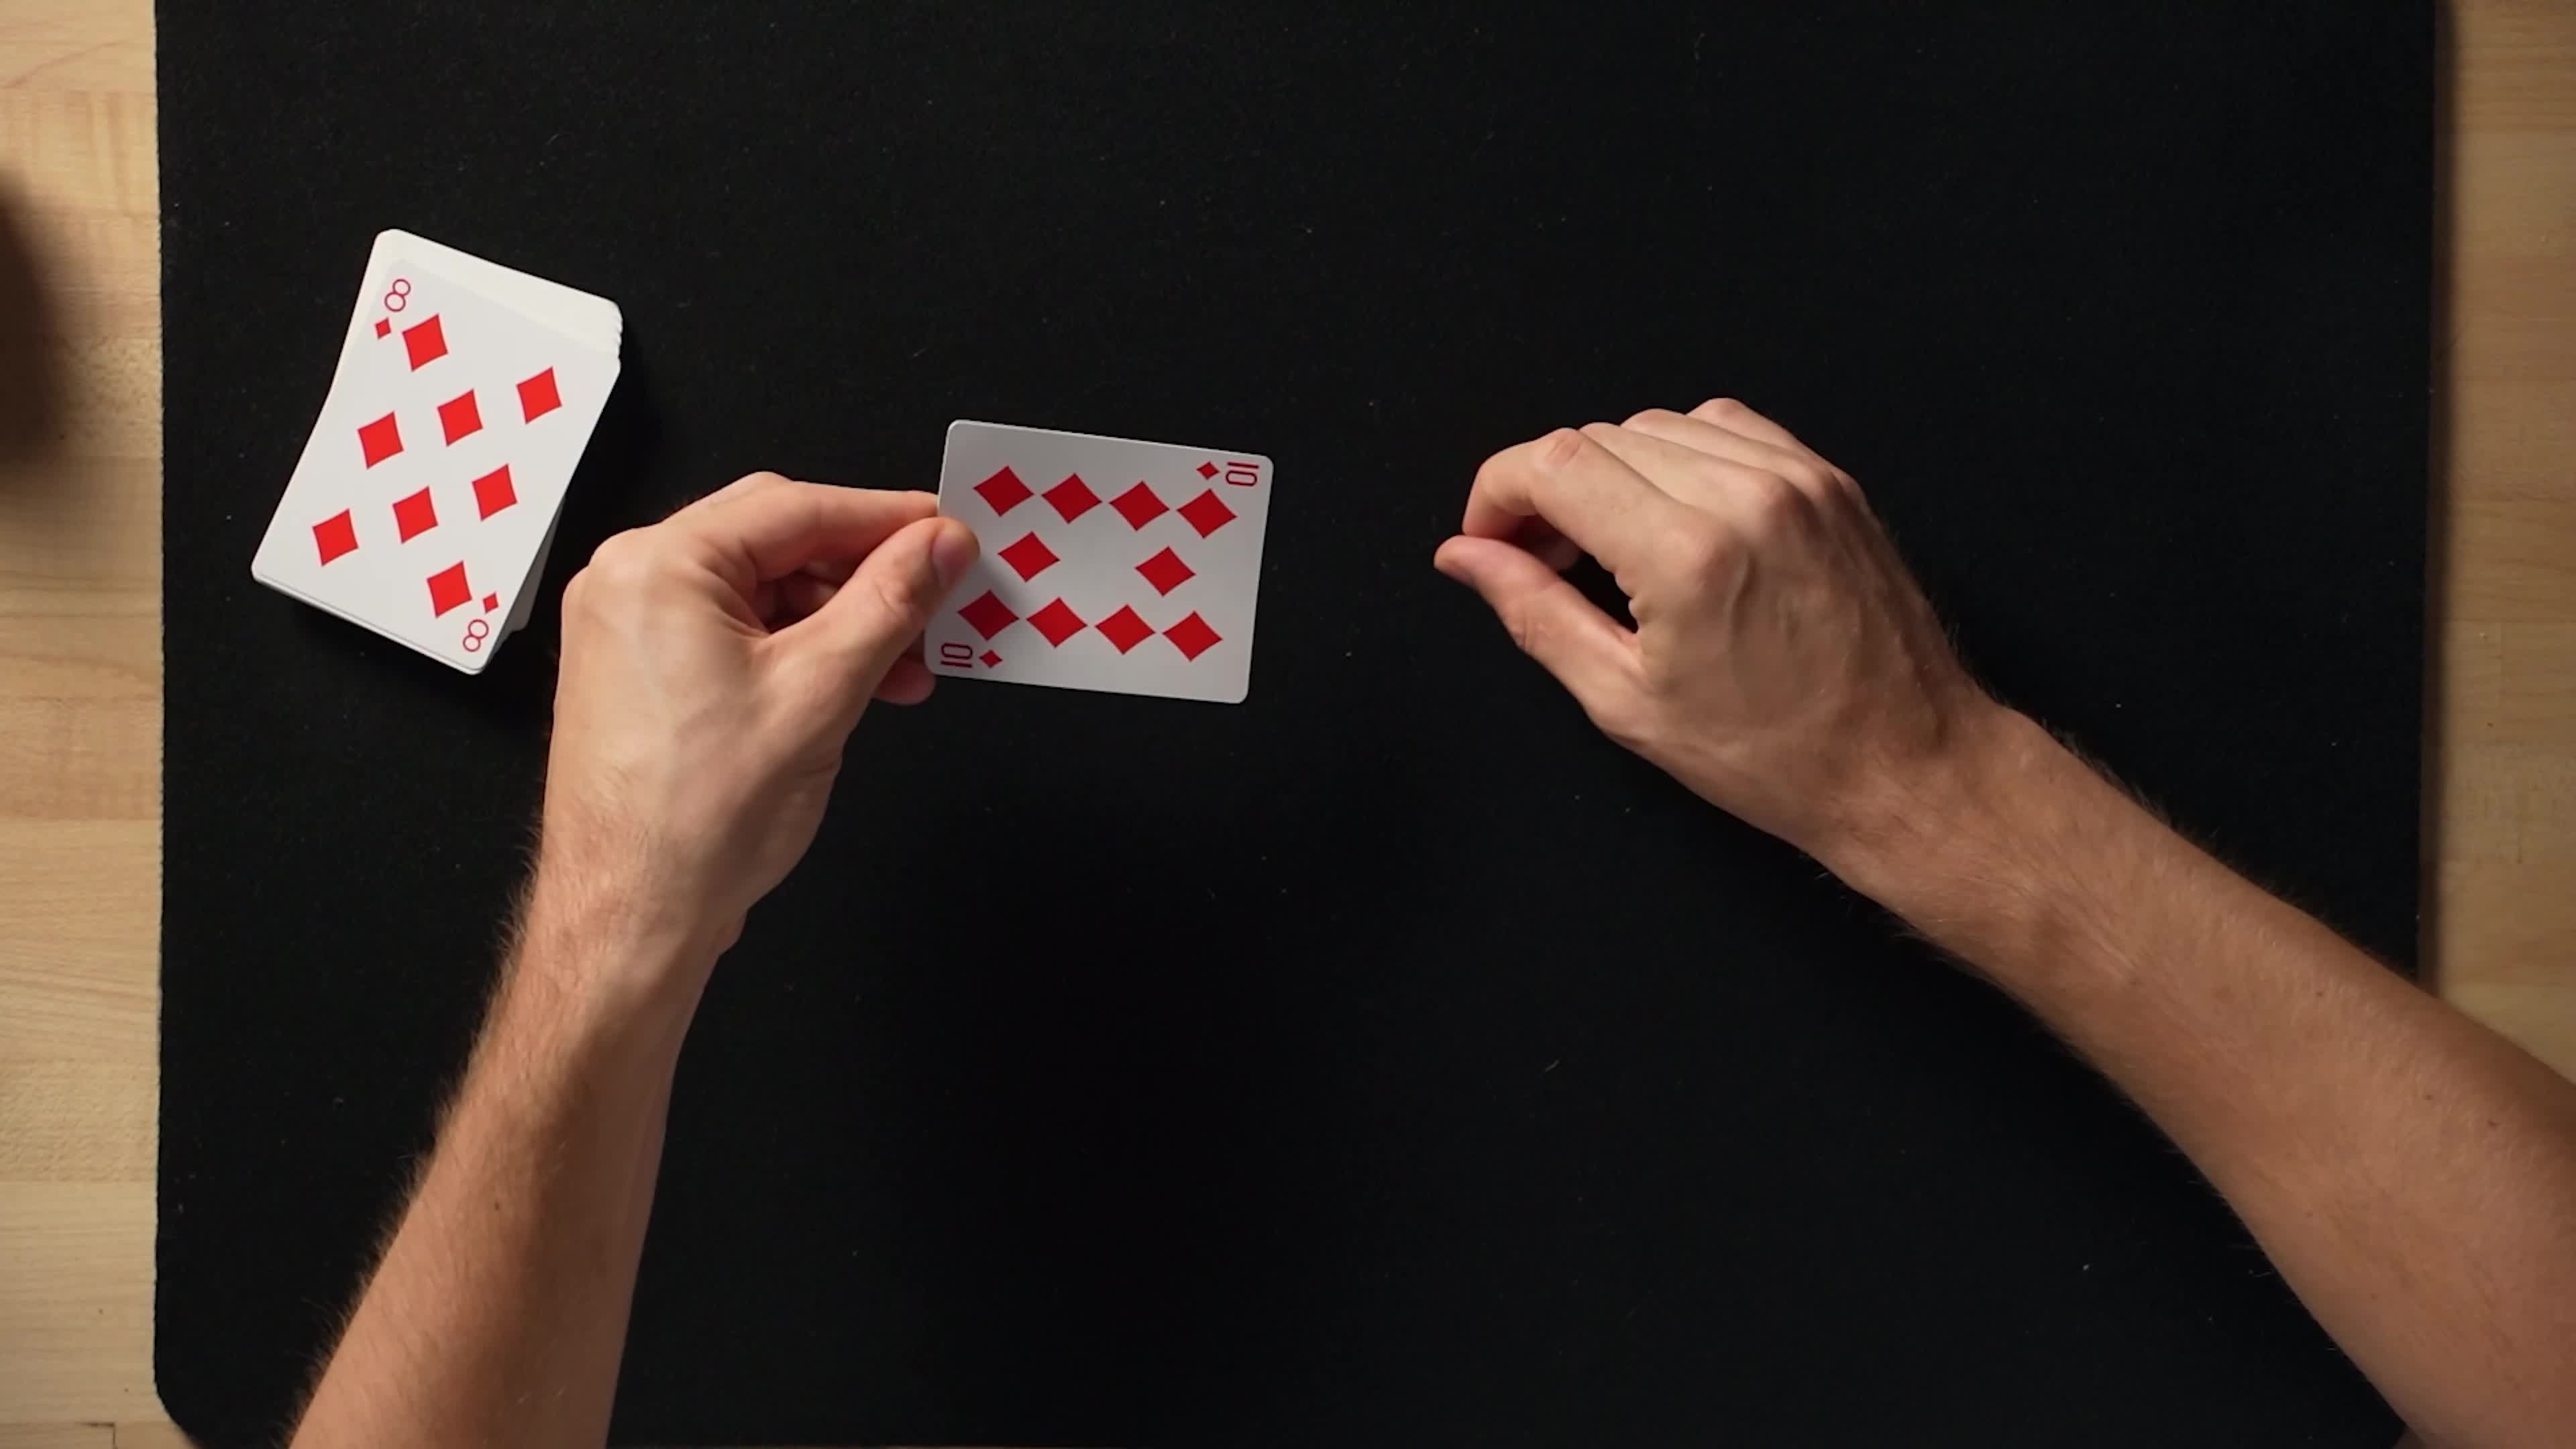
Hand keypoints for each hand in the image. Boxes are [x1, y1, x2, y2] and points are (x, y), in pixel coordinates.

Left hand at [532, 474, 976, 982]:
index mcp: (657, 567)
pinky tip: (859, 683)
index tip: (949, 533)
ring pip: (764, 592)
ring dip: (843, 620)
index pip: (796, 506)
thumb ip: (889, 604)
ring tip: (908, 665)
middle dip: (867, 573)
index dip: (887, 519)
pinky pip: (739, 634)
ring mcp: (632, 632)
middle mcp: (631, 585)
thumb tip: (937, 549)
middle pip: (778, 541)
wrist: (633, 918)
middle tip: (938, 593)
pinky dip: (804, 651)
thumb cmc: (690, 823)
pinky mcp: (646, 676)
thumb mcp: (821, 692)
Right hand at [1434, 399, 2002, 863]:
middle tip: (1538, 559)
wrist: (1906, 766)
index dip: (1497, 494)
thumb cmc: (1778, 756)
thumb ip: (1535, 612)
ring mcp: (1797, 478)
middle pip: (1598, 437)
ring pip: (1657, 425)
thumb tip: (1467, 558)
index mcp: (1689, 556)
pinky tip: (1672, 521)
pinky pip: (1726, 429)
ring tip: (1606, 547)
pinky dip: (1678, 459)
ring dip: (1611, 472)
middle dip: (1547, 490)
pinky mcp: (1829, 479)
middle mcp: (1746, 496)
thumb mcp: (1627, 700)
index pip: (1554, 463)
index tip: (1487, 540)